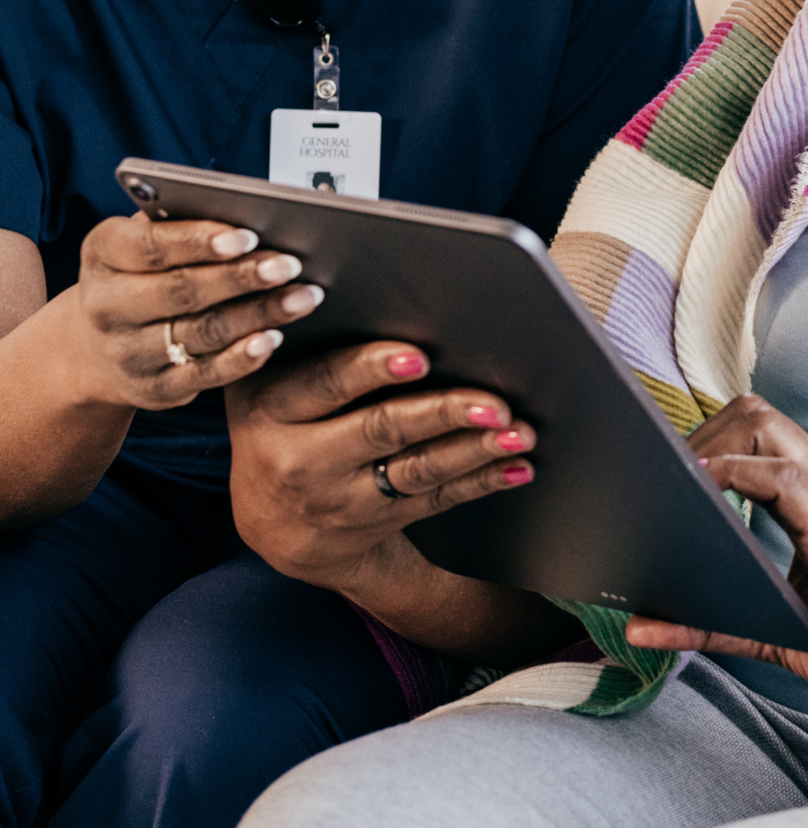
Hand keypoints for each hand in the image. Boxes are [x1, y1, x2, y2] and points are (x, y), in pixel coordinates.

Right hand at [61, 213, 323, 409]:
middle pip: (182, 290)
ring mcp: (128, 352)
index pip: (149, 246)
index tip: (248, 236)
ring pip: (202, 331)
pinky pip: (205, 374)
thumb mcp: (141, 244)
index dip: (199, 241)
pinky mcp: (155, 388)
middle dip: (241, 277)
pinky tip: (274, 338)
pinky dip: (242, 358)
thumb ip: (180, 225)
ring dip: (259, 314)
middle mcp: (107, 305)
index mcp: (102, 255)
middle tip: (290, 265)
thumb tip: (247, 210)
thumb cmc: (139, 277)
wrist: (96, 350)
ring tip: (304, 297)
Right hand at [225, 342, 536, 594]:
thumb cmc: (282, 429)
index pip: (323, 383)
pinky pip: (437, 499)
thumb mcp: (271, 393)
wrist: (274, 527)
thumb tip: (391, 301)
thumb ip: (311, 354)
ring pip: (418, 469)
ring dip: (475, 450)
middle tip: (493, 403)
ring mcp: (341, 497)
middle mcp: (301, 458)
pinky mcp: (378, 521)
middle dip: (442, 414)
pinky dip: (482, 481)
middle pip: (381, 429)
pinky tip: (517, 467)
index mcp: (270, 408)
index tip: (419, 357)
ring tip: (518, 433)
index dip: (371, 369)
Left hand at [623, 395, 807, 723]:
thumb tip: (643, 627)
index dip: (710, 444)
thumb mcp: (780, 635)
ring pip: (763, 422)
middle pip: (755, 411)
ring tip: (671, 489)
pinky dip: (732, 476)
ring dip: (709, 446)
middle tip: (661, 483)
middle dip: (699, 434)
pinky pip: (779, 473)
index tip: (668, 482)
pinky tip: (702, 502)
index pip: (761, 434)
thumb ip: (716, 625)